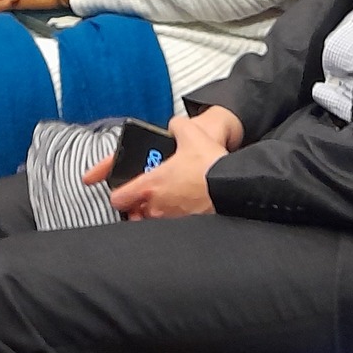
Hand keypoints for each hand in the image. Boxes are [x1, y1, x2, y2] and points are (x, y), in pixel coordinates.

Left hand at [96, 110, 240, 219]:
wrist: (235, 187)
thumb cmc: (211, 166)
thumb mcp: (191, 133)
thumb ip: (176, 126)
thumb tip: (175, 126)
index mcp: (151, 185)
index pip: (118, 198)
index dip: (117, 193)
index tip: (120, 189)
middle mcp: (157, 206)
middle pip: (133, 214)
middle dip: (135, 206)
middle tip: (142, 196)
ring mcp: (172, 219)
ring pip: (151, 222)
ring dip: (152, 214)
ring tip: (161, 203)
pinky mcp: (188, 226)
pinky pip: (171, 227)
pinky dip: (172, 219)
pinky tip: (181, 208)